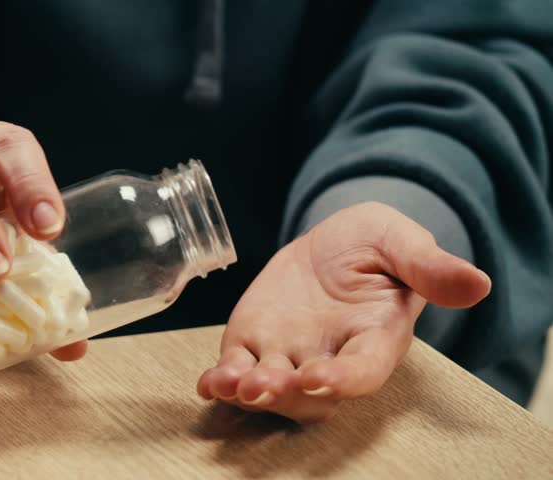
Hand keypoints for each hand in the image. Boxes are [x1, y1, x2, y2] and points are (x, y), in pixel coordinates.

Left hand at [197, 202, 490, 422]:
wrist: (333, 240)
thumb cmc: (375, 244)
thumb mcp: (402, 243)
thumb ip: (429, 267)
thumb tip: (477, 282)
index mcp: (374, 338)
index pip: (363, 370)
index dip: (344, 379)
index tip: (322, 378)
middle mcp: (330, 357)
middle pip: (311, 394)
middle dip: (286, 393)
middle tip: (262, 385)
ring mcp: (289, 354)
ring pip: (270, 388)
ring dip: (247, 392)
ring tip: (227, 384)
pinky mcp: (253, 343)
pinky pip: (236, 369)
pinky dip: (221, 379)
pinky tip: (207, 382)